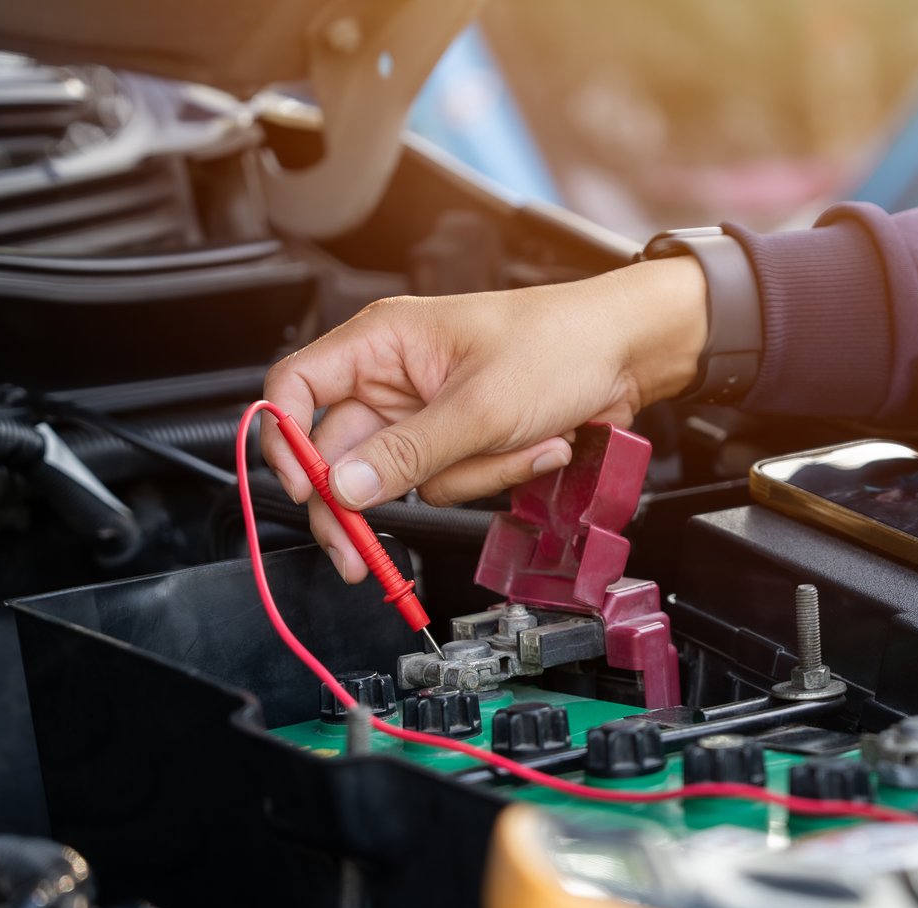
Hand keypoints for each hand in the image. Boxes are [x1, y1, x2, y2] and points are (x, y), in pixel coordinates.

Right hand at [261, 258, 706, 581]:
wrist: (629, 352)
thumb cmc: (560, 343)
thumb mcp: (481, 405)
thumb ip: (408, 453)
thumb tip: (343, 490)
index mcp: (382, 342)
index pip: (296, 388)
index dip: (288, 442)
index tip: (304, 491)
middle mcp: (395, 376)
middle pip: (343, 454)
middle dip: (368, 501)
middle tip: (361, 555)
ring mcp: (430, 412)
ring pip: (410, 479)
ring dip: (471, 474)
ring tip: (521, 439)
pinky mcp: (463, 440)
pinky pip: (454, 481)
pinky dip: (496, 473)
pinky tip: (537, 443)